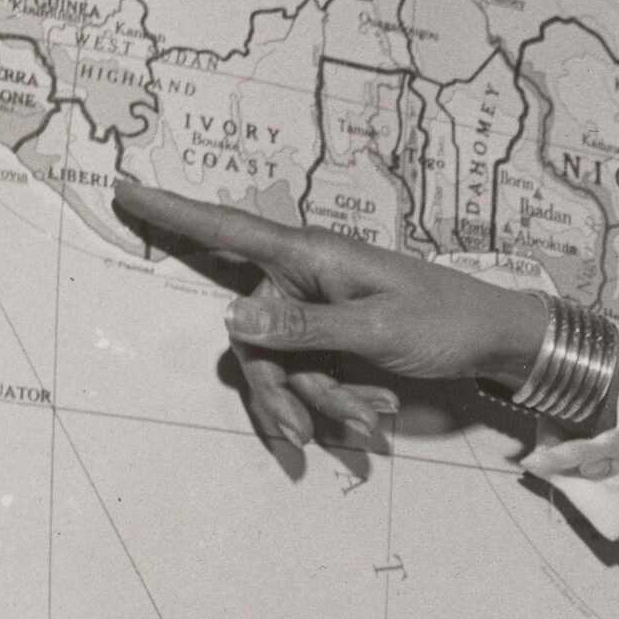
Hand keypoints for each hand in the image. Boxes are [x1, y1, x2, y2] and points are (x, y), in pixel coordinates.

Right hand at [112, 182, 548, 456]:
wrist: (497, 342)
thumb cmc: (445, 322)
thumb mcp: (376, 330)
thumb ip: (303, 328)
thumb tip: (232, 319)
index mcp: (311, 256)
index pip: (227, 230)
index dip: (173, 211)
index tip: (121, 185)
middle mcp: (306, 279)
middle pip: (254, 340)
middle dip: (289, 391)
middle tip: (319, 432)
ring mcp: (318, 313)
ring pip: (285, 369)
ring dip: (324, 403)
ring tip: (375, 420)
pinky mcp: (333, 341)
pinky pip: (311, 377)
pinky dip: (340, 402)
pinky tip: (379, 416)